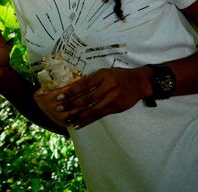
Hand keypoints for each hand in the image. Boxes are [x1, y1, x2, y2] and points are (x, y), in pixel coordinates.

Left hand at [34, 67, 150, 128]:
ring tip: (67, 120)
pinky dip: (88, 120)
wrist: (140, 82)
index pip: (83, 84)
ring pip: (92, 109)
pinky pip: (99, 115)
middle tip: (58, 109)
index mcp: (102, 75)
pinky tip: (79, 124)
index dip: (70, 91)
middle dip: (71, 104)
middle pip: (86, 98)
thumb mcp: (105, 73)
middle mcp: (107, 86)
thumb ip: (92, 80)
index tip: (59, 96)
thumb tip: (73, 88)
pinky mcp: (116, 108)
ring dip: (78, 116)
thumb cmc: (119, 76)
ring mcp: (112, 98)